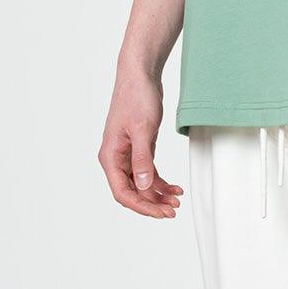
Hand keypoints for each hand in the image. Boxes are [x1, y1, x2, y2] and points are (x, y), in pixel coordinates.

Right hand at [100, 68, 183, 217]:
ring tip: (177, 201)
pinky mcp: (139, 149)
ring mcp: (127, 155)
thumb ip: (142, 159)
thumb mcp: (142, 129)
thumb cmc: (136, 97)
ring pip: (141, 184)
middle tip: (173, 210)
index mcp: (110, 156)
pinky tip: (175, 187)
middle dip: (152, 203)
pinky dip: (161, 182)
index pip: (122, 192)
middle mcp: (116, 159)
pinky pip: (148, 172)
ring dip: (158, 195)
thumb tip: (144, 185)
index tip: (161, 212)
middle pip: (132, 192)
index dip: (142, 206)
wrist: (140, 76)